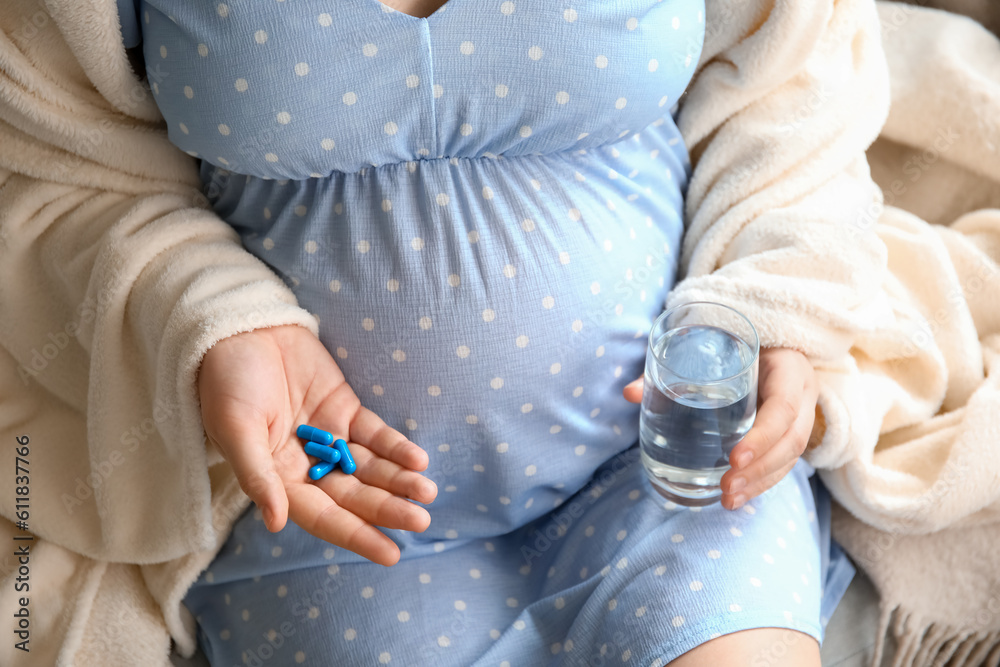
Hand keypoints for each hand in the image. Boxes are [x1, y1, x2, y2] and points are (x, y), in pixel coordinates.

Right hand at [196, 324, 436, 565]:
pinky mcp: (344, 409)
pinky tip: (418, 460)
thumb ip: (257, 476)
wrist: (240, 330)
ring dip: (399, 481)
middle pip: (353, 495)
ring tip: (428, 492)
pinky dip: (396, 447)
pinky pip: (375, 435)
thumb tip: (275, 523)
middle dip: (387, 509)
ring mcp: (329, 437)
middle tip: (422, 520)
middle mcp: (306, 465)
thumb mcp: (236, 430)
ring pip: (370, 468)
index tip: (391, 554)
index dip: (356, 535)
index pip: (323, 516)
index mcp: (277, 479)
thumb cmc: (226, 383)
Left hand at [623, 347, 817, 509]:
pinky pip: (786, 461)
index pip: (783, 407)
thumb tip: (629, 393)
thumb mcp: (715, 346)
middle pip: (791, 440)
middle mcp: (802, 393)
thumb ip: (672, 367)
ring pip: (791, 456)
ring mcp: (804, 414)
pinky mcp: (794, 431)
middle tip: (726, 487)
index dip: (762, 436)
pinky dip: (763, 481)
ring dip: (760, 482)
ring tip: (729, 500)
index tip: (734, 458)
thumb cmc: (737, 342)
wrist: (773, 340)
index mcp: (788, 368)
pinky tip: (739, 496)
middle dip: (759, 469)